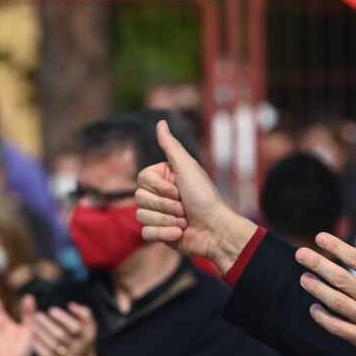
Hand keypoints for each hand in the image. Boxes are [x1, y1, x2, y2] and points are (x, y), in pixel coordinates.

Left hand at [30, 304, 100, 355]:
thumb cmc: (84, 342)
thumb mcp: (90, 327)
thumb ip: (84, 313)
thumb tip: (71, 305)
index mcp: (87, 337)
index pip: (75, 327)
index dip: (62, 317)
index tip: (51, 310)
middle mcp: (78, 349)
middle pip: (61, 335)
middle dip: (47, 323)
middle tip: (38, 315)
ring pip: (52, 345)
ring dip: (40, 332)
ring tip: (32, 323)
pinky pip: (46, 355)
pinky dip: (38, 345)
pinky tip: (32, 336)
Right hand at [135, 120, 256, 273]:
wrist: (215, 230)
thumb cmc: (204, 197)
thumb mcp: (187, 167)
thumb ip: (171, 146)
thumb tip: (160, 121)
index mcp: (163, 177)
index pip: (142, 179)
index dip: (160, 187)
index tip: (179, 189)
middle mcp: (158, 194)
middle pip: (139, 198)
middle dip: (166, 205)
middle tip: (184, 207)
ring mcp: (157, 214)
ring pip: (140, 216)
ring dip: (167, 220)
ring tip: (184, 221)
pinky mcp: (157, 233)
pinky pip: (146, 233)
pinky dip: (164, 234)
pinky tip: (179, 234)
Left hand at [295, 231, 355, 355]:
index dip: (336, 247)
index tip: (319, 237)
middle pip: (340, 279)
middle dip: (318, 265)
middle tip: (300, 254)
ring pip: (336, 302)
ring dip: (317, 289)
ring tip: (303, 278)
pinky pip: (339, 328)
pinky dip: (324, 319)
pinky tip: (314, 309)